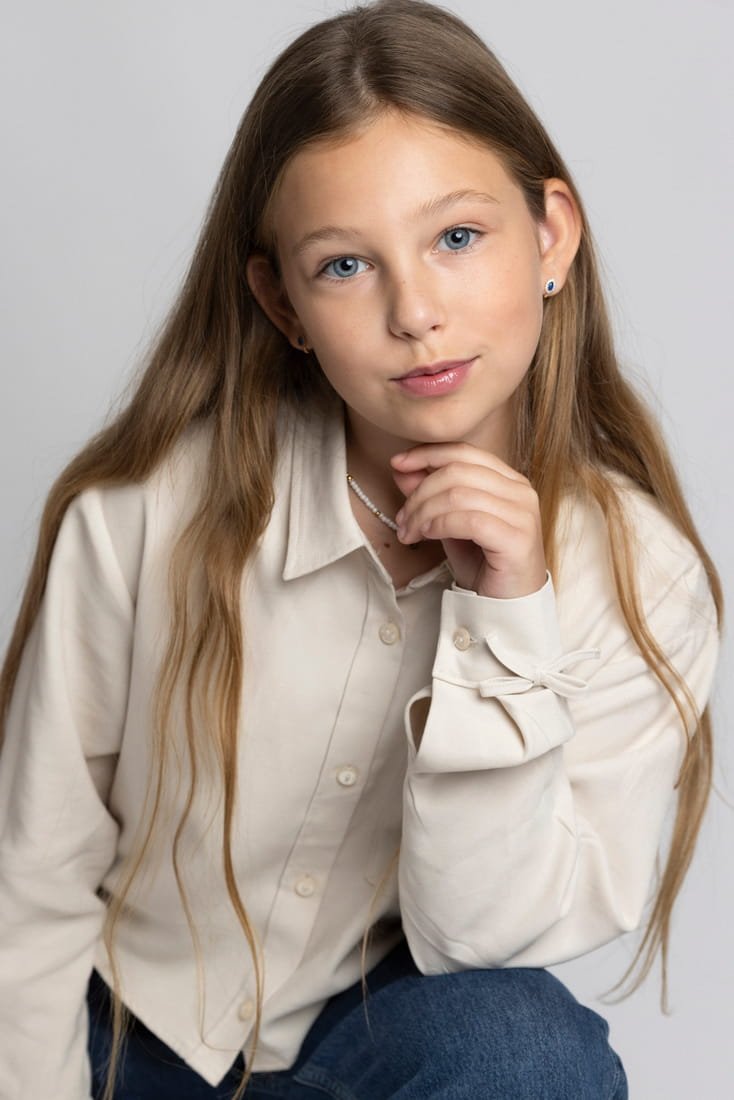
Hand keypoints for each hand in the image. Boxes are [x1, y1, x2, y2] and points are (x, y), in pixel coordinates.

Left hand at [390, 444, 546, 598]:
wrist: (506, 607)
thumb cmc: (483, 565)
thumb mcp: (448, 523)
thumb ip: (431, 495)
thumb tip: (402, 469)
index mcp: (508, 480)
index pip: (463, 452)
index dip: (426, 455)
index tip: (396, 464)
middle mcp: (520, 491)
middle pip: (457, 471)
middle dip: (419, 493)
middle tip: (401, 519)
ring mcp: (522, 513)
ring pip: (459, 494)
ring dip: (423, 512)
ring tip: (408, 533)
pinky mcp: (518, 538)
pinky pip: (469, 520)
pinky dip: (440, 524)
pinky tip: (426, 536)